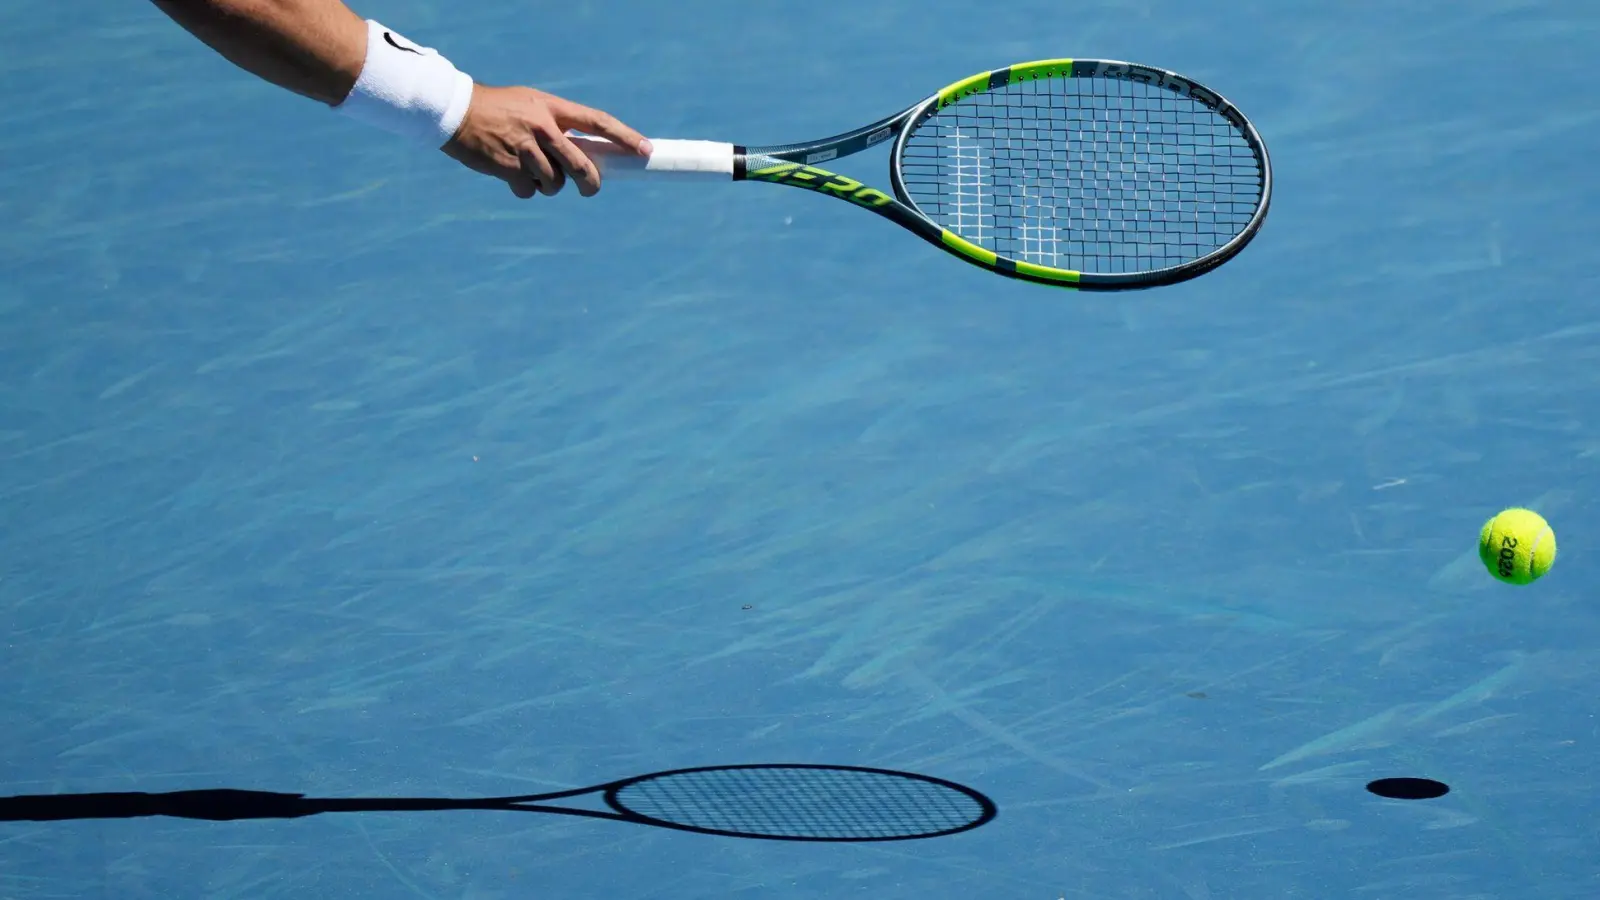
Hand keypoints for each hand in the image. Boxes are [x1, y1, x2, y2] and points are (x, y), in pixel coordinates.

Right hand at [443, 84, 650, 197]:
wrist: (455, 111)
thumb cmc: (498, 110)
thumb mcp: (531, 105)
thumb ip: (557, 126)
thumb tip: (584, 159)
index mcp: (552, 108)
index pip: (598, 121)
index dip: (625, 136)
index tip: (645, 150)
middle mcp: (542, 127)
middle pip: (581, 166)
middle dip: (590, 183)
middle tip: (589, 189)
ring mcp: (525, 147)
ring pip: (555, 183)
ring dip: (548, 185)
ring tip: (531, 170)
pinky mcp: (508, 166)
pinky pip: (529, 190)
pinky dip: (524, 188)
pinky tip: (511, 174)